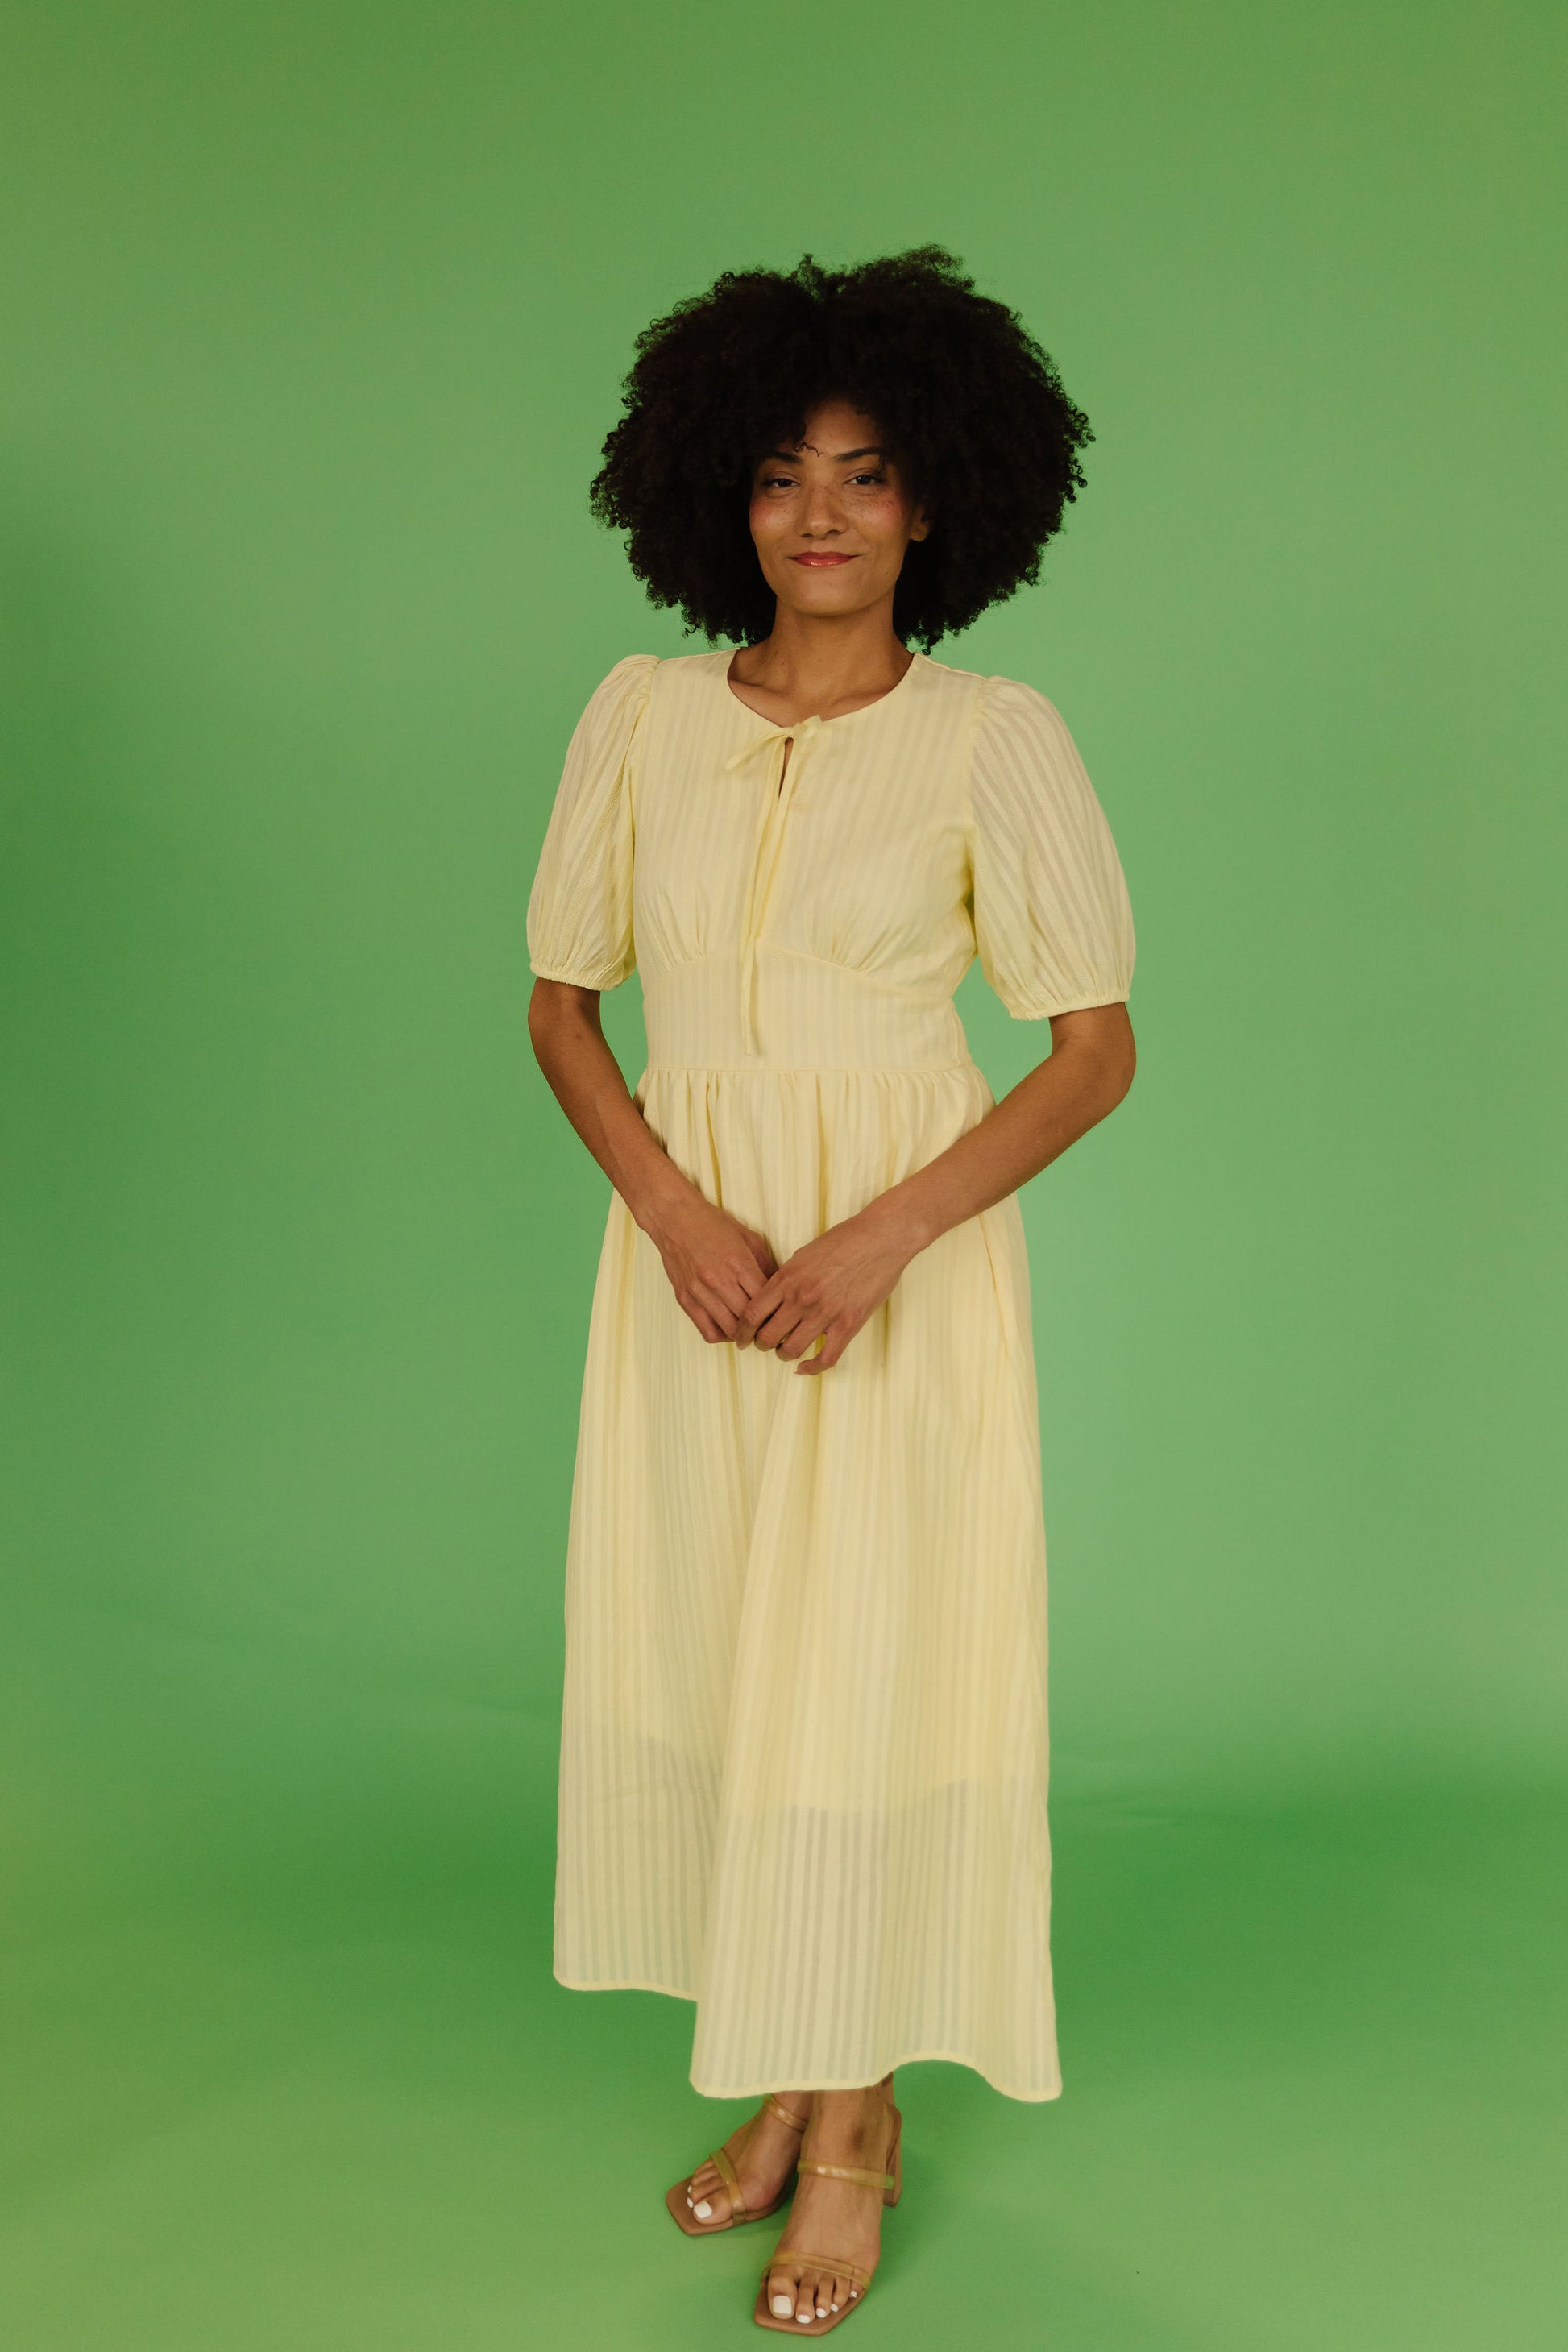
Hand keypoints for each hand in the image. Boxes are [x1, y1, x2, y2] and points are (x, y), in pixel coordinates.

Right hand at [645, 1184, 777, 1343]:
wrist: (674, 1218)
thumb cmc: (712, 1224)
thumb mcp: (748, 1236)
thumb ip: (765, 1263)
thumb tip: (778, 1288)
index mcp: (738, 1263)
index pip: (764, 1300)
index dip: (775, 1311)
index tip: (780, 1314)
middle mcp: (718, 1280)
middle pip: (748, 1319)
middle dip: (761, 1327)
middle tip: (768, 1326)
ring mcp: (699, 1291)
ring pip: (729, 1329)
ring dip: (743, 1334)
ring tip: (750, 1330)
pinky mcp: (685, 1299)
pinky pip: (707, 1330)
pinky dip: (721, 1335)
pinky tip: (728, 1328)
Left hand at [732, 1201, 921, 1374]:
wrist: (881, 1237)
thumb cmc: (844, 1240)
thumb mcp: (804, 1254)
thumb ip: (786, 1278)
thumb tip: (772, 1299)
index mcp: (788, 1278)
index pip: (752, 1314)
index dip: (742, 1332)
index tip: (741, 1338)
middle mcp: (802, 1297)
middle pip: (767, 1336)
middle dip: (761, 1345)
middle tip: (765, 1344)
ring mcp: (825, 1312)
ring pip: (791, 1349)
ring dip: (784, 1354)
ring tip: (786, 1350)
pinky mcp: (849, 1324)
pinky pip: (825, 1358)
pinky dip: (811, 1368)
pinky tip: (805, 1366)